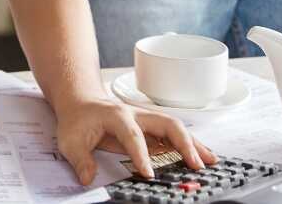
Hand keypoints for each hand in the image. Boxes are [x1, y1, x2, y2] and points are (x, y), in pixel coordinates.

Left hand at [53, 94, 216, 184]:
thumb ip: (80, 160)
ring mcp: (146, 119)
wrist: (81, 103)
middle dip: (183, 144)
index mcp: (116, 116)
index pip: (133, 135)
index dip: (142, 155)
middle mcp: (136, 114)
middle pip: (166, 123)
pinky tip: (202, 158)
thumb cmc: (78, 120)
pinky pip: (174, 135)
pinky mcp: (151, 127)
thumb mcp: (70, 140)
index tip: (148, 174)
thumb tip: (88, 178)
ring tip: (211, 161)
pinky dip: (190, 146)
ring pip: (175, 127)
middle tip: (195, 165)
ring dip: (194, 144)